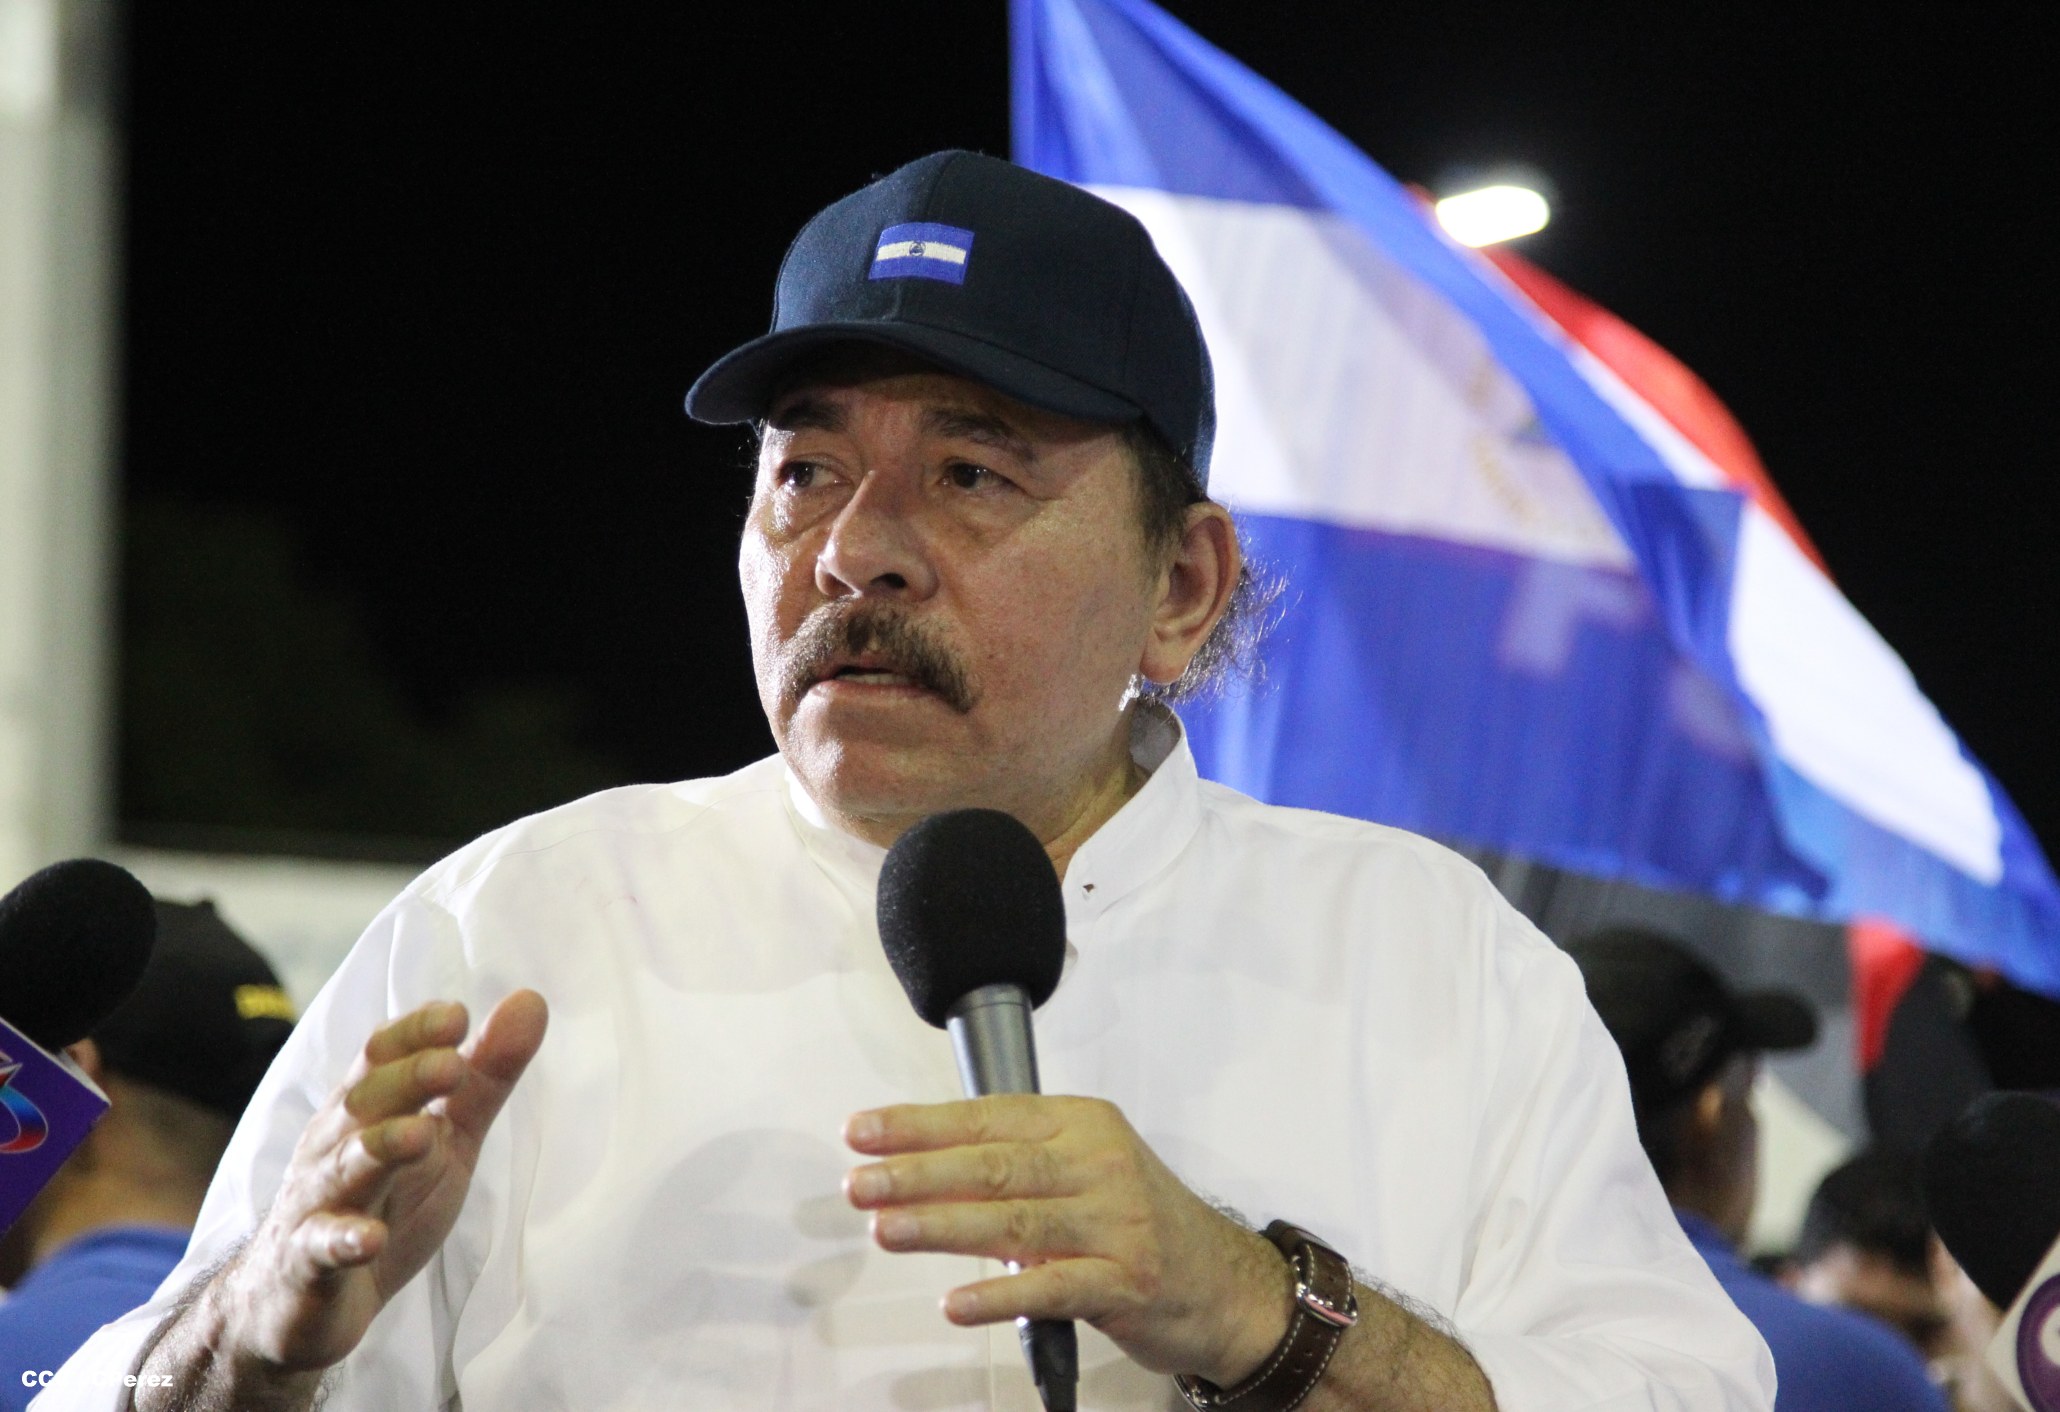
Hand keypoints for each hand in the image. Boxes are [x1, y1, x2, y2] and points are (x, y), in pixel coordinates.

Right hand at [218, 991, 548, 1374]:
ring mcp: (317, 1204)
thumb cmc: (383, 1201)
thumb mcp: (448, 1138)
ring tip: (419, 1135)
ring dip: (379, 1148)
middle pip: (365, 1102)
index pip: (382, 1057)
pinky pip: (323, 1248)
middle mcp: (334, 1146)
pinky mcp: (309, 1263)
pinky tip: (369, 1240)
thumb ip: (485, 1076)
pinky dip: (344, 1241)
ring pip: (344, 1169)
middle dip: (407, 1080)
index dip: (414, 1035)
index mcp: (365, 1109)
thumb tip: (531, 1000)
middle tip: (452, 1065)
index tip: (456, 1015)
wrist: (299, 1301)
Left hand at [843, 1094, 1290, 1384]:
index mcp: (1082, 1123)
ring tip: (886, 1230)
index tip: (863, 1133)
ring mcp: (1116, 1223)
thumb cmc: (1139, 1222)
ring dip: (943, 1227)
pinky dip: (1000, 1295)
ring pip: (1016, 1220)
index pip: (988, 1116)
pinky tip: (956, 1302)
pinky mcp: (1127, 1282)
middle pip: (996, 1164)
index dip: (920, 1125)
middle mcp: (1100, 1163)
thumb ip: (1015, 1167)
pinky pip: (1052, 1286)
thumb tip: (917, 1172)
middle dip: (920, 1173)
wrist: (1225, 1283)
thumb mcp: (1084, 1170)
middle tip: (861, 1183)